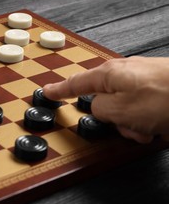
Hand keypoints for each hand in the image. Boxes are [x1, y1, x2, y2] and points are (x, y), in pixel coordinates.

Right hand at [43, 56, 168, 142]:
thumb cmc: (168, 98)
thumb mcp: (121, 110)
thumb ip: (99, 110)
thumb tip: (97, 109)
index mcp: (109, 74)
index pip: (75, 83)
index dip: (58, 90)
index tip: (46, 92)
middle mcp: (124, 74)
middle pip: (104, 102)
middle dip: (113, 121)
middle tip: (128, 128)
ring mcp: (141, 80)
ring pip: (123, 110)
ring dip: (132, 125)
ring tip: (149, 129)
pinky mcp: (156, 89)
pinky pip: (140, 109)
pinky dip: (146, 122)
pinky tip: (158, 127)